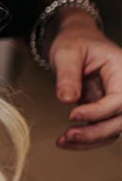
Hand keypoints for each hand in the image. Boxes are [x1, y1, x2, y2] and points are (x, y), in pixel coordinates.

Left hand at [49, 14, 121, 149]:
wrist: (75, 40)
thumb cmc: (75, 41)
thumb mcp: (67, 52)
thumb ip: (67, 75)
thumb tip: (67, 99)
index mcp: (121, 70)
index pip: (119, 99)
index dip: (98, 111)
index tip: (72, 114)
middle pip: (121, 120)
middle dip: (96, 131)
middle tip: (69, 135)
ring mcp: (115, 100)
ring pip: (113, 129)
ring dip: (90, 140)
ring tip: (63, 141)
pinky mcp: (103, 110)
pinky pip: (101, 129)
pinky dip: (85, 139)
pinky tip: (65, 141)